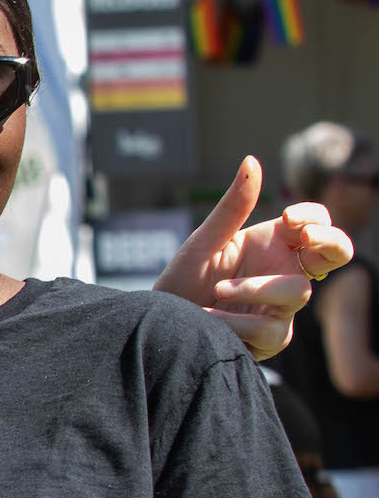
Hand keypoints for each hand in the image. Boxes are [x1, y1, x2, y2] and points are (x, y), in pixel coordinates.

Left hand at [154, 156, 352, 360]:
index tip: (288, 218)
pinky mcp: (270, 337)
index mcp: (274, 243)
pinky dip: (235, 322)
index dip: (314, 216)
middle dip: (330, 242)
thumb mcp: (204, 241)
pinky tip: (209, 318)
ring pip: (297, 292)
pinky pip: (270, 328)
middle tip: (306, 238)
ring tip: (216, 292)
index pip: (317, 222)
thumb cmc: (182, 280)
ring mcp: (282, 306)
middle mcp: (284, 271)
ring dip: (254, 289)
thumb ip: (232, 207)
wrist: (161, 323)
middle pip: (337, 253)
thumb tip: (251, 160)